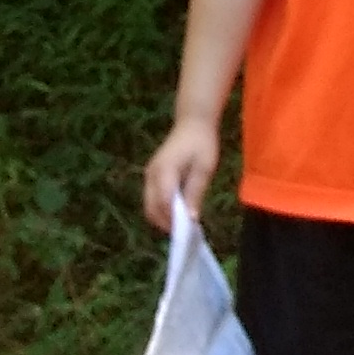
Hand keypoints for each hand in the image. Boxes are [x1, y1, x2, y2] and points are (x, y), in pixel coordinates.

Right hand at [143, 117, 217, 231]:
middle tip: (185, 230)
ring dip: (163, 216)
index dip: (173, 219)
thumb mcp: (204, 168)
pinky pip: (152, 198)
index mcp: (165, 171)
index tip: (188, 230)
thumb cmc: (202, 144)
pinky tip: (178, 210)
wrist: (193, 123)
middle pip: (151, 208)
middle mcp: (151, 174)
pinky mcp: (151, 176)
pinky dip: (161, 208)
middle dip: (166, 222)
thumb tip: (191, 218)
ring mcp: (149, 175)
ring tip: (183, 222)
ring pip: (149, 205)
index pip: (163, 202)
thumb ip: (195, 193)